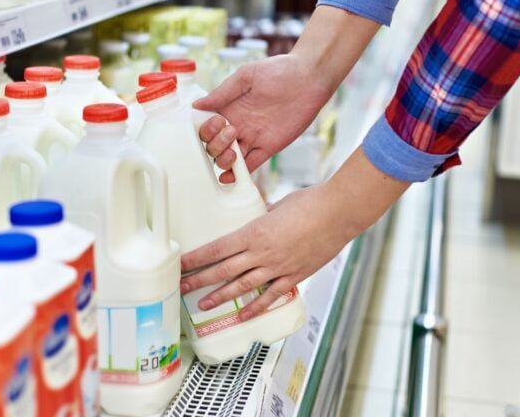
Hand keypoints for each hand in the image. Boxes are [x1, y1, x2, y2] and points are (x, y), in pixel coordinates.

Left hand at [180, 183, 348, 320]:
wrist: (338, 213)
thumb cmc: (310, 203)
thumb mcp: (278, 205)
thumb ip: (263, 214)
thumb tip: (257, 214)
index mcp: (254, 232)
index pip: (217, 249)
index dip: (196, 259)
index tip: (182, 264)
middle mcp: (262, 253)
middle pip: (223, 270)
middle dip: (199, 280)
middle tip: (181, 287)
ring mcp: (277, 267)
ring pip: (242, 286)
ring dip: (220, 296)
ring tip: (203, 304)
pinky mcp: (294, 276)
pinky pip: (270, 296)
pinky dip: (256, 307)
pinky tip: (243, 315)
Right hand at [195, 53, 332, 182]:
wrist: (309, 78)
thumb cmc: (279, 70)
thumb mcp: (246, 76)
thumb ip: (222, 92)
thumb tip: (197, 105)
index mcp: (229, 108)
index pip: (208, 127)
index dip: (207, 129)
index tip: (217, 121)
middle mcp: (238, 125)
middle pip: (215, 146)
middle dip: (216, 145)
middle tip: (231, 131)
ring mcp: (252, 138)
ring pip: (229, 158)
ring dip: (224, 160)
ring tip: (233, 152)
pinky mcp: (268, 148)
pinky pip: (250, 165)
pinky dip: (238, 174)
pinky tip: (229, 177)